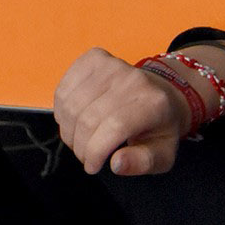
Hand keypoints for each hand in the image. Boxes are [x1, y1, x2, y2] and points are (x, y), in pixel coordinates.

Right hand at [53, 46, 188, 175]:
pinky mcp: (92, 58)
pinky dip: (62, 111)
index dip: (95, 150)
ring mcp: (111, 64)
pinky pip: (63, 90)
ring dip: (68, 130)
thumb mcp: (163, 154)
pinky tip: (74, 119)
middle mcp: (132, 79)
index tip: (92, 166)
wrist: (161, 92)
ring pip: (70, 105)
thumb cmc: (159, 127)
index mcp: (154, 103)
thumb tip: (116, 164)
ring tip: (79, 139)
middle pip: (88, 117)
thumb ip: (143, 163)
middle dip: (80, 145)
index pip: (114, 127)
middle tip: (85, 156)